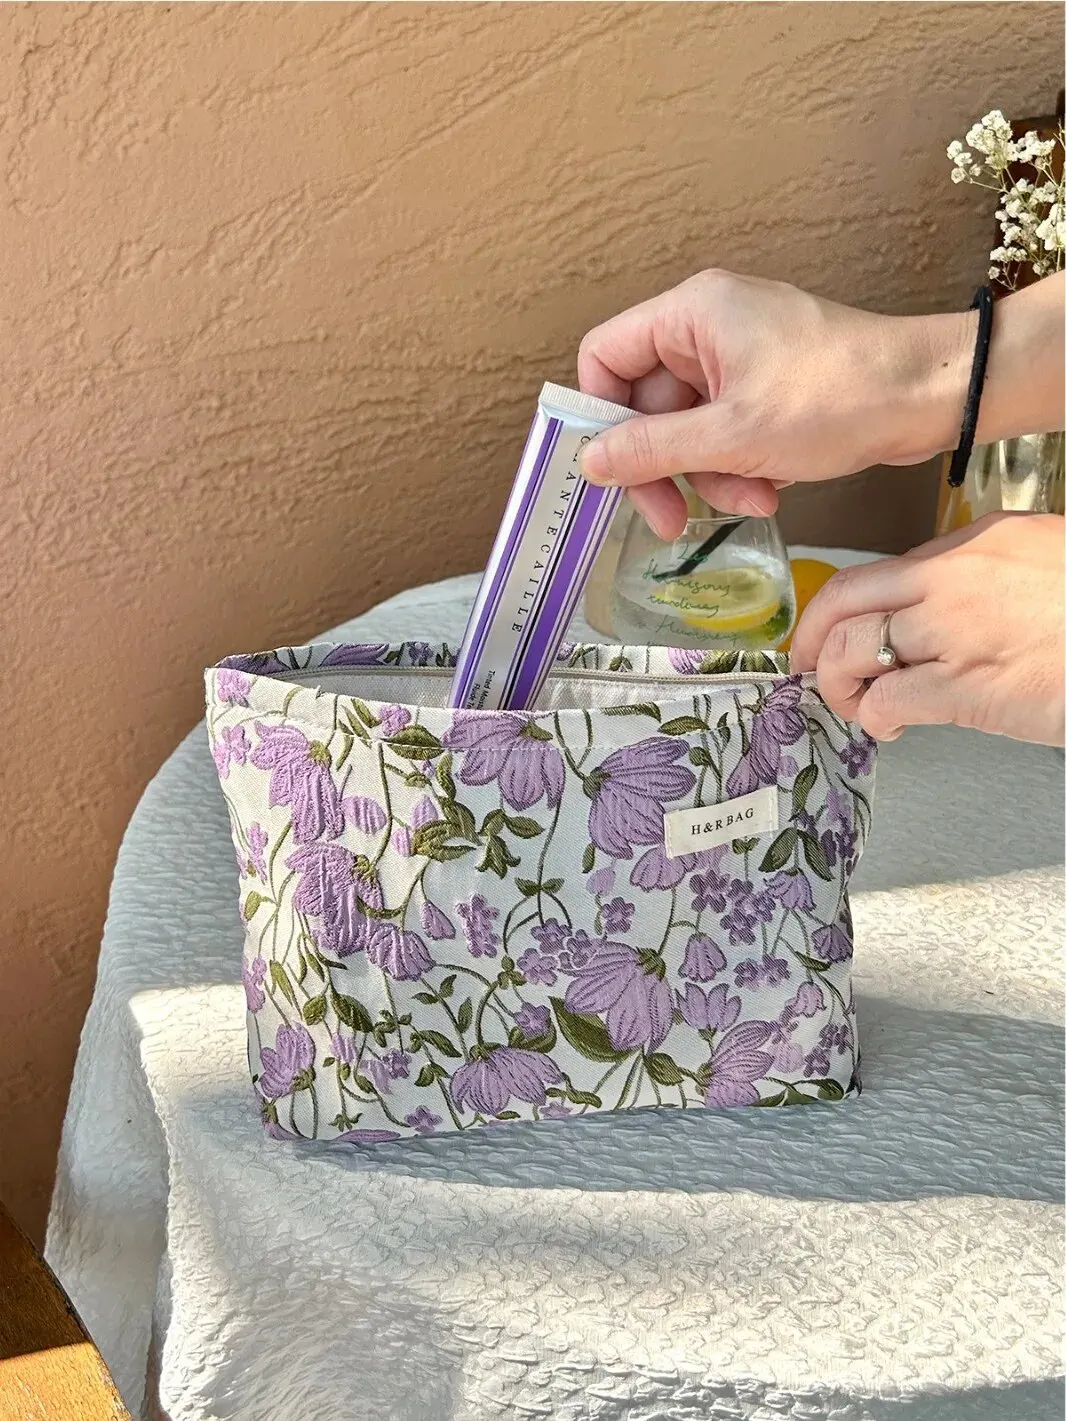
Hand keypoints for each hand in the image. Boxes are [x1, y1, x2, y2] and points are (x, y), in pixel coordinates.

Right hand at [577, 268, 971, 538]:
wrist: (928, 397)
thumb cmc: (839, 398)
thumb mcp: (731, 436)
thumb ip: (651, 449)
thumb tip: (590, 461)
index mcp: (691, 314)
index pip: (605, 356)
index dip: (600, 416)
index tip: (612, 470)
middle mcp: (707, 326)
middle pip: (645, 403)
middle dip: (666, 465)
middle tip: (671, 520)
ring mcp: (737, 355)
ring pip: (686, 426)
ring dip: (709, 474)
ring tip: (751, 497)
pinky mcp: (764, 383)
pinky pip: (722, 429)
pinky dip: (736, 464)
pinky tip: (769, 485)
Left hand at [789, 512, 1064, 746]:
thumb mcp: (1042, 564)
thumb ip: (987, 578)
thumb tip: (944, 606)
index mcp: (973, 545)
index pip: (879, 571)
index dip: (841, 608)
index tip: (829, 632)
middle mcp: (952, 580)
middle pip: (845, 599)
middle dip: (811, 637)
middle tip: (805, 667)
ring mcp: (954, 631)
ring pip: (851, 648)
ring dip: (837, 682)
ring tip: (857, 703)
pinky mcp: (965, 686)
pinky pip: (887, 698)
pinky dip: (873, 716)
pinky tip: (889, 726)